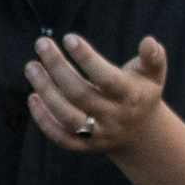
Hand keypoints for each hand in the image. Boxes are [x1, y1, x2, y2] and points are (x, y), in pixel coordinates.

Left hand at [21, 27, 172, 160]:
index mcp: (130, 96)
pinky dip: (44, 120)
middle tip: (41, 43)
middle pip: (80, 95)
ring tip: (31, 67)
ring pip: (67, 117)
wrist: (141, 134)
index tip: (68, 38)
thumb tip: (148, 41)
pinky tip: (33, 97)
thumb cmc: (141, 91)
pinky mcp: (85, 146)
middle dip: (58, 68)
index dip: (87, 58)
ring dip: (46, 92)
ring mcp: (98, 134)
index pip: (107, 79)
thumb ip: (153, 57)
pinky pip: (61, 137)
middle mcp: (114, 117)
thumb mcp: (153, 74)